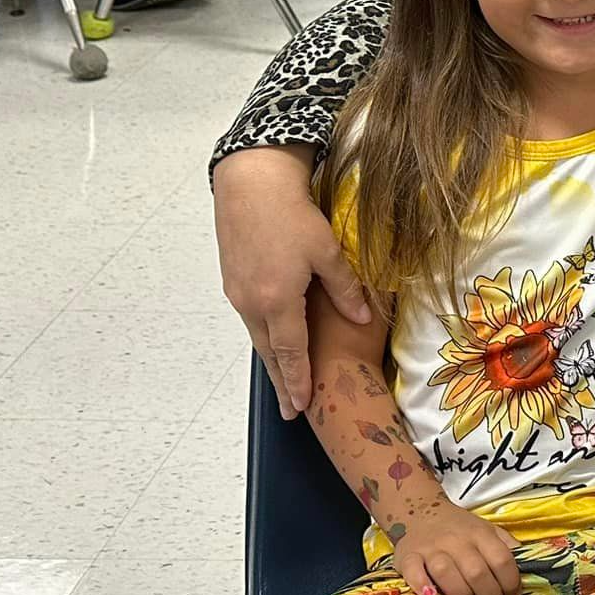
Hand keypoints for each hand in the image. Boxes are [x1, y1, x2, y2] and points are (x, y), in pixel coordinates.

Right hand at [213, 147, 371, 420]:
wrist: (250, 183)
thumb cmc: (291, 213)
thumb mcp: (327, 251)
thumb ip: (345, 288)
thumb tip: (362, 317)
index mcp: (277, 301)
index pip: (292, 352)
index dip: (299, 380)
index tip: (303, 406)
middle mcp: (252, 303)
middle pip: (270, 353)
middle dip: (282, 383)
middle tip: (290, 411)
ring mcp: (238, 293)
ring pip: (258, 337)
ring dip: (272, 361)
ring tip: (283, 382)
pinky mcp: (232, 281)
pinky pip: (250, 318)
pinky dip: (263, 336)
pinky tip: (273, 340)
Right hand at [393, 502, 522, 594]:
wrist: (420, 512)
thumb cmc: (460, 529)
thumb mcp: (488, 531)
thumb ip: (507, 547)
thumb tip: (530, 567)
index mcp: (480, 534)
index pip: (502, 560)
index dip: (510, 582)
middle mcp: (456, 541)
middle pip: (476, 572)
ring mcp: (430, 549)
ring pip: (447, 573)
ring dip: (461, 594)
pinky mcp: (407, 557)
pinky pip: (413, 572)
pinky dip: (422, 586)